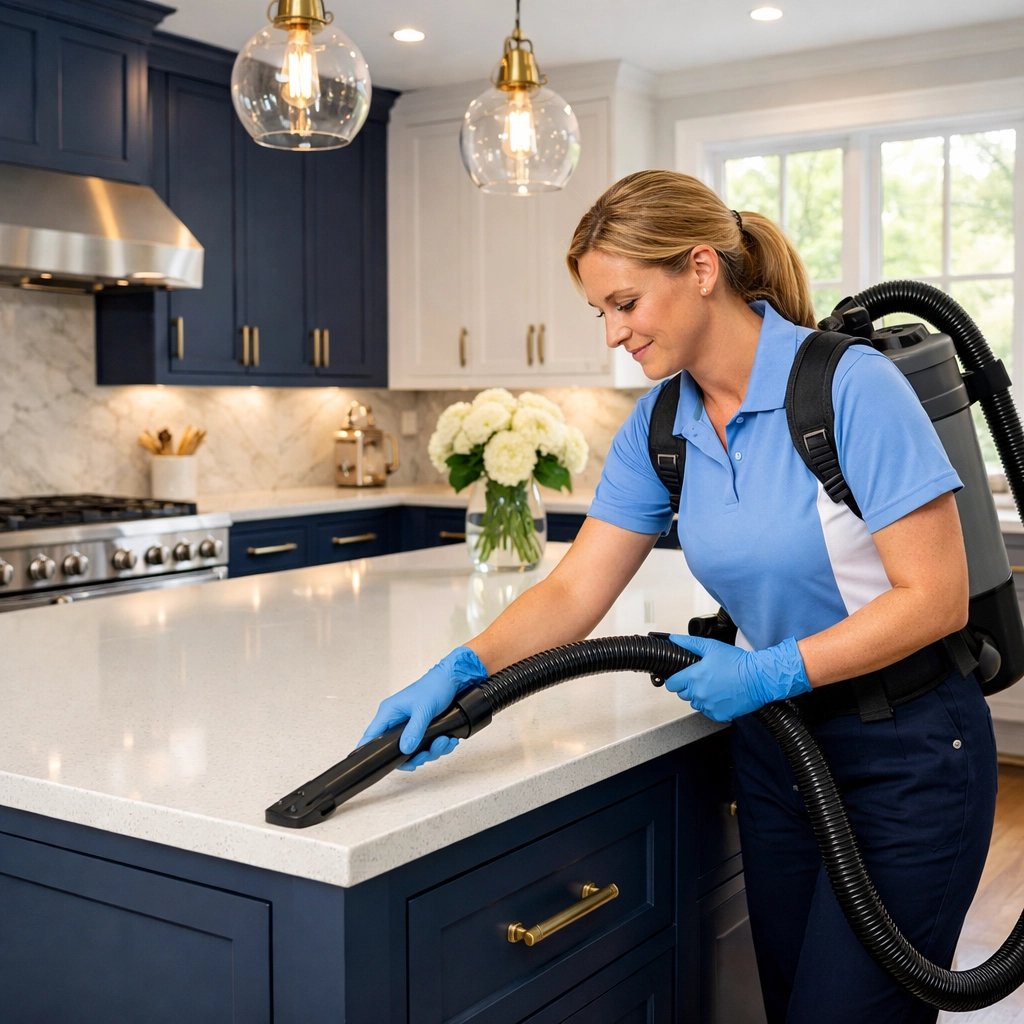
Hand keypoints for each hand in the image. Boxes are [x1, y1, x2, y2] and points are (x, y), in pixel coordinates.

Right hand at [357, 646, 488, 770]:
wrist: (454, 679)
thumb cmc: (434, 686)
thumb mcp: (423, 709)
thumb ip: (414, 730)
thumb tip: (405, 750)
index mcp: (389, 713)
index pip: (372, 736)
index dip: (370, 752)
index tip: (379, 764)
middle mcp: (397, 721)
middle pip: (397, 750)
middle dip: (415, 756)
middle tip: (427, 755)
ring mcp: (410, 726)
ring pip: (415, 751)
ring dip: (432, 751)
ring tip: (445, 741)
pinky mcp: (423, 729)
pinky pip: (428, 746)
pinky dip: (440, 746)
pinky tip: (449, 740)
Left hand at [665, 634, 809, 721]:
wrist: (758, 678)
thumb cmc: (737, 662)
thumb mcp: (711, 647)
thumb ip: (690, 643)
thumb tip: (674, 639)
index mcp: (693, 677)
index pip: (671, 684)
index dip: (675, 680)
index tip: (680, 678)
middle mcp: (699, 693)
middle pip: (683, 694)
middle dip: (689, 687)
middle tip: (703, 679)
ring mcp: (709, 706)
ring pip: (696, 704)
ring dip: (701, 697)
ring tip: (714, 687)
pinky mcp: (719, 714)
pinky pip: (709, 712)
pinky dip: (712, 706)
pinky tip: (721, 696)